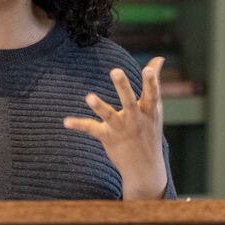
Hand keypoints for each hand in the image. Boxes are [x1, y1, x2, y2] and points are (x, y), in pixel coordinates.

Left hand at [64, 57, 166, 199]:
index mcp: (149, 110)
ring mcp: (121, 129)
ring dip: (99, 106)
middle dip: (123, 87)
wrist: (145, 167)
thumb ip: (154, 82)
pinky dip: (79, 125)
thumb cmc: (149, 130)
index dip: (151, 81)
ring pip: (109, 116)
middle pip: (129, 101)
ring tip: (89, 97)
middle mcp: (135, 119)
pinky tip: (66, 121)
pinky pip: (92, 129)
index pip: (152, 94)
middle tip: (116, 71)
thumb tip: (159, 57)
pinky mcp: (108, 137)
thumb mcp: (155, 108)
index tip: (148, 69)